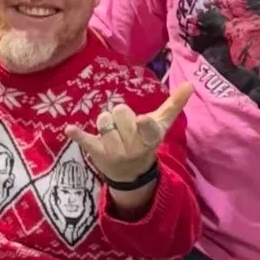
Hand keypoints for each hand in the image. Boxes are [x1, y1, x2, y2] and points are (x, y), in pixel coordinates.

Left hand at [67, 85, 193, 185]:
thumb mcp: (161, 126)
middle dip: (121, 115)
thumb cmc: (146, 142)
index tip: (142, 120)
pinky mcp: (96, 153)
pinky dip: (78, 135)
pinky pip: (86, 141)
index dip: (144, 124)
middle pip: (120, 113)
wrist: (131, 175)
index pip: (148, 129)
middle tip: (126, 127)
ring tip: (112, 131)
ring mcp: (113, 151)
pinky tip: (69, 129)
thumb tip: (190, 84)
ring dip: (106, 121)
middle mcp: (132, 147)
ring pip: (104, 121)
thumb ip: (174, 105)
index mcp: (150, 139)